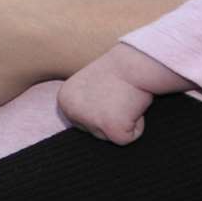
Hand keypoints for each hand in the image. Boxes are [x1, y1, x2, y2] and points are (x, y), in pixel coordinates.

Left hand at [59, 44, 191, 143]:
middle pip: (96, 132)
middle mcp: (72, 111)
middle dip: (112, 118)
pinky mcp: (112, 129)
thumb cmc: (119, 70)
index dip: (103, 110)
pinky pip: (128, 138)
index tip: (108, 93)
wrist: (137, 62)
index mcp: (64, 100)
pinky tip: (133, 105)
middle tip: (118, 96)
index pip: (84, 123)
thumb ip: (84, 103)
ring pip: (111, 136)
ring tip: (125, 99)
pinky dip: (137, 125)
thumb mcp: (89, 85)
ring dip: (124, 120)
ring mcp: (91, 121)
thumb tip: (90, 121)